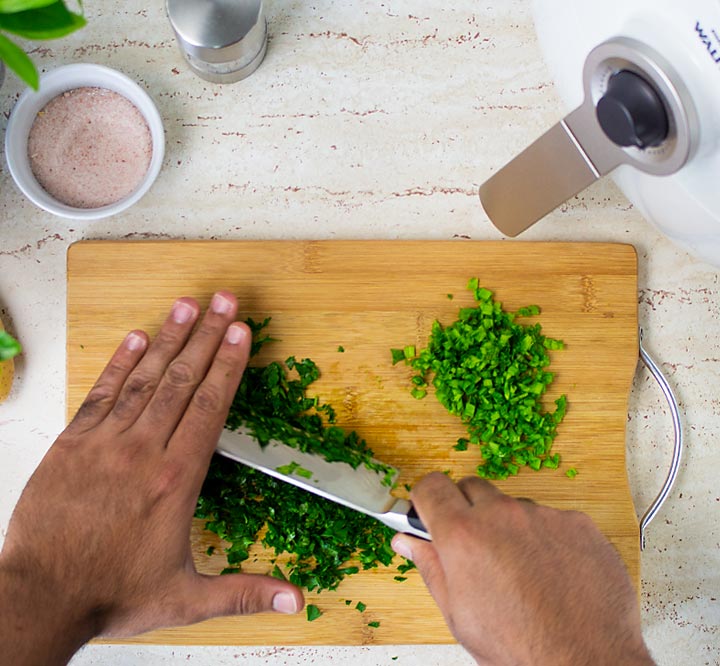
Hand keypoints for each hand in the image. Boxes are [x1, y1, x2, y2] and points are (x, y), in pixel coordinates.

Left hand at [0, 292, 303, 664]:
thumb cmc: (113, 593)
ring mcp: (105, 443)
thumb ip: (245, 593)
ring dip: (168, 339)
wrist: (40, 597)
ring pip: (145, 380)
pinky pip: (101, 394)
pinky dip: (120, 364)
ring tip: (186, 306)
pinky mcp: (72, 444)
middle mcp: (143, 452)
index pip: (210, 407)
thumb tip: (297, 601)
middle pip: (182, 382)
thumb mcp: (187, 599)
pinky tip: (135, 340)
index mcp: (176, 480)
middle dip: (206, 336)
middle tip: (224, 300)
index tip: (241, 333)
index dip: (228, 365)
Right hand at [392, 473, 654, 665]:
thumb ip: (430, 566)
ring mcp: (543, 516)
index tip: (430, 509)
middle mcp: (501, 515)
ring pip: (513, 505)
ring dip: (509, 526)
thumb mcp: (459, 614)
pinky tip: (551, 571)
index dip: (427, 498)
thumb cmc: (520, 647)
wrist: (585, 662)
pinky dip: (546, 537)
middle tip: (475, 545)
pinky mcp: (577, 523)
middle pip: (472, 487)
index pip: (432, 486)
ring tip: (521, 569)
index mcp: (463, 535)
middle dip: (467, 509)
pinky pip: (551, 518)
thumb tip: (407, 540)